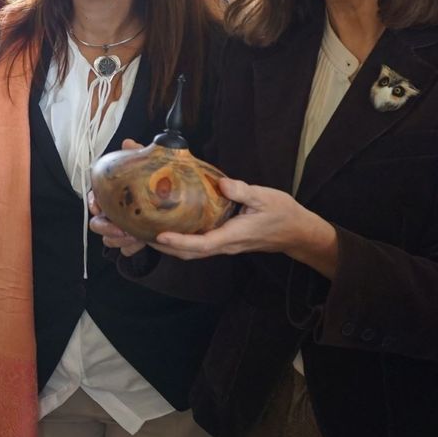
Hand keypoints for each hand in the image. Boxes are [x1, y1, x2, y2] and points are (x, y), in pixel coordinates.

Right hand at [87, 140, 150, 256]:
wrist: (175, 205)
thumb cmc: (155, 183)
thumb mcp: (148, 167)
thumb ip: (138, 155)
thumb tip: (128, 142)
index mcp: (111, 195)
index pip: (93, 199)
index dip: (94, 204)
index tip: (101, 208)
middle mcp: (113, 213)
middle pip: (96, 224)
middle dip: (106, 228)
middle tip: (122, 228)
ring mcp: (121, 228)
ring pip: (108, 239)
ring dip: (119, 240)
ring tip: (135, 237)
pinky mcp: (132, 242)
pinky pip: (124, 250)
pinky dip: (131, 248)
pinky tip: (142, 243)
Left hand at [144, 179, 338, 276]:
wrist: (296, 231)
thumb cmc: (281, 214)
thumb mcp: (264, 197)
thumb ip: (242, 190)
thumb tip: (220, 183)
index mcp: (232, 236)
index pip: (201, 244)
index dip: (179, 242)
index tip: (159, 237)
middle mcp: (224, 245)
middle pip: (189, 253)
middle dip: (164, 247)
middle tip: (141, 234)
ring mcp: (223, 245)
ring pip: (191, 252)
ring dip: (169, 246)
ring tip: (148, 232)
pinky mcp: (224, 241)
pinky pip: (198, 245)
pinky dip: (181, 241)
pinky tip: (170, 228)